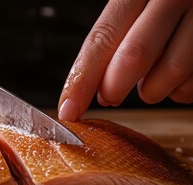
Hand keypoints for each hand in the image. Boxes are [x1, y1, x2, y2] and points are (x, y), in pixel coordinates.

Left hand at [58, 0, 192, 120]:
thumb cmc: (159, 6)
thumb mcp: (133, 6)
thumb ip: (112, 37)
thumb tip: (87, 86)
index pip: (102, 39)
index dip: (82, 79)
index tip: (69, 110)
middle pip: (134, 56)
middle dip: (114, 87)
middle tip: (108, 98)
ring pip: (170, 71)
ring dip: (151, 90)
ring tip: (147, 81)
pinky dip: (178, 90)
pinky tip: (173, 77)